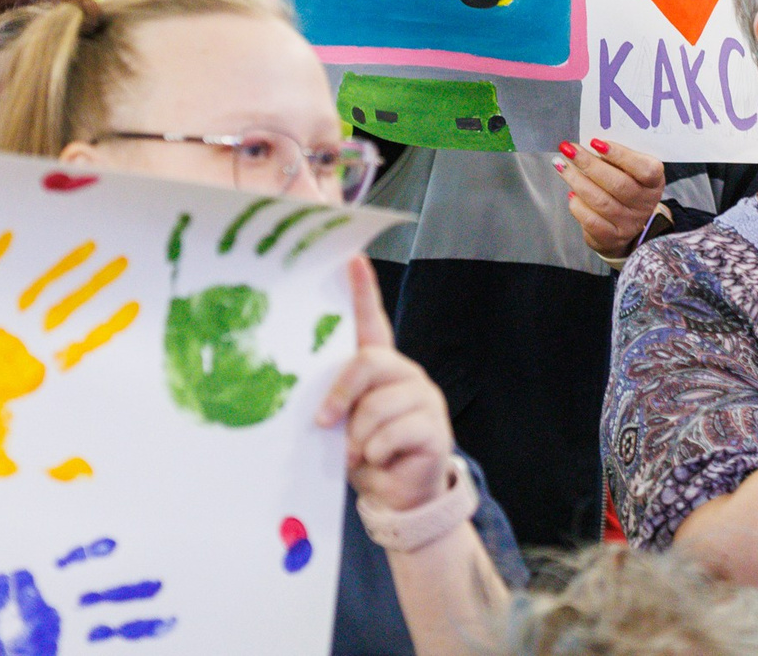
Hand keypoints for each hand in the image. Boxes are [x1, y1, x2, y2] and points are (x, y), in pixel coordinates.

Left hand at [318, 257, 452, 511]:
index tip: (352, 260)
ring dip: (359, 438)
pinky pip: (395, 434)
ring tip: (360, 453)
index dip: (363, 291)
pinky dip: (379, 453)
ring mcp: (424, 399)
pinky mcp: (436, 428)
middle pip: (369, 362)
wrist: (398, 497)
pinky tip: (383, 460)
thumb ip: (336, 406)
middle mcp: (405, 375)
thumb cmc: (364, 454)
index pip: (372, 322)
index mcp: (380, 369)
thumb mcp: (343, 427)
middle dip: (341, 395)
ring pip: (378, 406)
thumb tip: (322, 411)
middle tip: (326, 423)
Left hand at [556, 139, 663, 257]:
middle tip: (569, 150)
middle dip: (589, 164)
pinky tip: (571, 193)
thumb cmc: (625, 187)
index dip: (621, 155)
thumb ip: (617, 158)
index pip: (645, 169)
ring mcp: (629, 223)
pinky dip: (577, 205)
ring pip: (601, 201)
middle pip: (618, 184)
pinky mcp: (612, 237)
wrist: (626, 224)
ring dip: (577, 180)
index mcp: (654, 183)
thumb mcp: (630, 171)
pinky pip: (591, 220)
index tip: (596, 142)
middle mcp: (645, 204)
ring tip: (561, 165)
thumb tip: (590, 145)